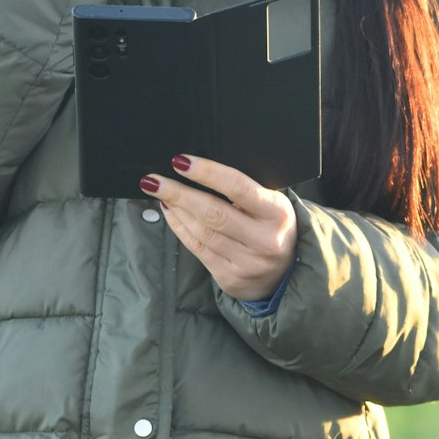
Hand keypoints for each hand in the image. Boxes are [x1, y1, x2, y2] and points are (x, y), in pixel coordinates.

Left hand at [140, 154, 297, 301]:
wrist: (285, 274)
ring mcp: (247, 262)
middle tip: (153, 180)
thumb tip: (197, 169)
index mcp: (277, 213)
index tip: (180, 161)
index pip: (238, 187)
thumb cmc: (271, 227)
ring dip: (175, 209)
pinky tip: (169, 212)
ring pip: (201, 231)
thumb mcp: (271, 205)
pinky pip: (197, 248)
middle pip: (213, 212)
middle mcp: (264, 240)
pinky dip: (179, 227)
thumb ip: (243, 191)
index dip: (207, 172)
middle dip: (178, 193)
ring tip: (159, 192)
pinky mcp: (230, 277)